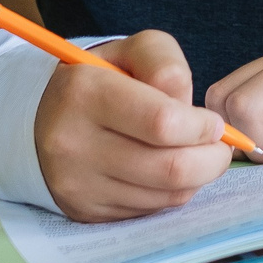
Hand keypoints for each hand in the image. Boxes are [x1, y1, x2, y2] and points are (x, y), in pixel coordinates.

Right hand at [33, 31, 234, 222]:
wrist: (44, 118)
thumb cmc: (103, 79)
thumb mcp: (133, 51)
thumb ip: (167, 66)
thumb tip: (193, 114)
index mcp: (85, 92)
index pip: (163, 123)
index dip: (202, 127)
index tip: (214, 122)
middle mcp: (73, 142)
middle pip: (169, 169)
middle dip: (210, 160)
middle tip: (219, 147)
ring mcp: (77, 183)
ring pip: (164, 196)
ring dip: (195, 178)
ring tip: (196, 156)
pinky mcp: (85, 211)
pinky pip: (148, 211)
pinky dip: (169, 193)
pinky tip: (166, 172)